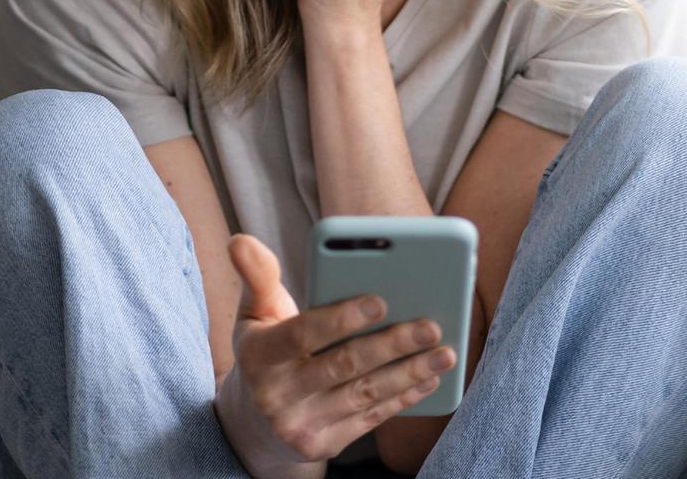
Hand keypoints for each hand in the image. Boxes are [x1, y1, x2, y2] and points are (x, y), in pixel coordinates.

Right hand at [213, 235, 455, 478]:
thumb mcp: (254, 313)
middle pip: (343, 365)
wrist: (253, 422)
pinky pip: (371, 418)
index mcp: (258, 355)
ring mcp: (299, 426)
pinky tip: (429, 378)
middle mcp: (275, 396)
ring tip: (445, 352)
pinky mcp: (323, 446)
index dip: (341, 318)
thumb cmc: (264, 352)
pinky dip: (403, 398)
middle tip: (431, 325)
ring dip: (409, 373)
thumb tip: (241, 240)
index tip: (381, 300)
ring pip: (364, 394)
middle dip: (391, 345)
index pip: (302, 333)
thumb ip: (257, 276)